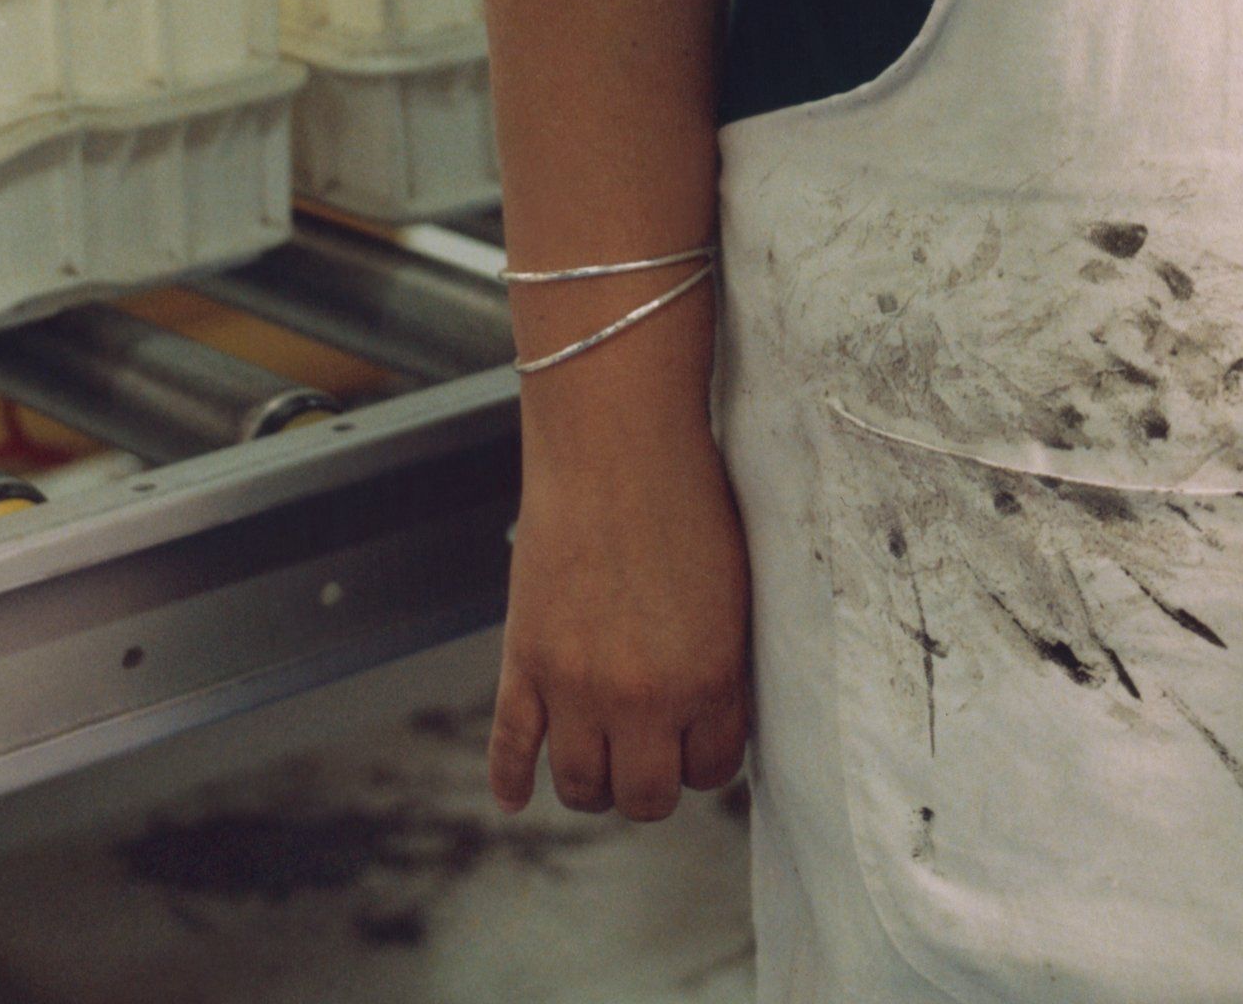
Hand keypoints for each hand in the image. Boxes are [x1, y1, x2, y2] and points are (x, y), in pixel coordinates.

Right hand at [489, 418, 754, 819]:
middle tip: (649, 754)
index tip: (696, 738)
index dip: (705, 757)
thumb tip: (708, 716)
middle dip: (651, 783)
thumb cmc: (686, 502)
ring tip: (598, 763)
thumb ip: (720, 666)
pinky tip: (515, 798)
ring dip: (593, 786)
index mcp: (710, 681)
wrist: (616, 444)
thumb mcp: (733, 597)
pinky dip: (509, 779)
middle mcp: (644, 699)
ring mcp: (576, 684)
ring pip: (581, 785)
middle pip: (646, 797)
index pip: (712, 771)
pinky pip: (511, 744)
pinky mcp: (524, 660)